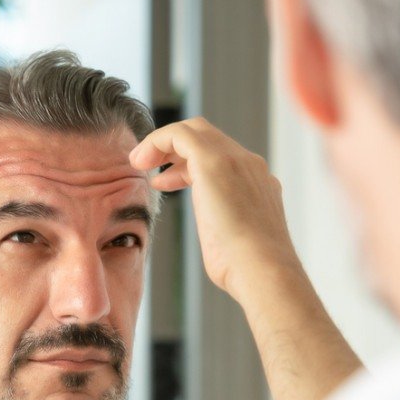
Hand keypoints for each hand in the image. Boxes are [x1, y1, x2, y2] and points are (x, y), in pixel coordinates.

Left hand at [129, 116, 301, 300]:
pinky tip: (139, 161)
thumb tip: (220, 240)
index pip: (221, 157)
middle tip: (149, 166)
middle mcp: (250, 166)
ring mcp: (235, 159)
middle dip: (175, 148)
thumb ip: (226, 229)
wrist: (262, 269)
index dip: (188, 166)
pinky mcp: (214, 160)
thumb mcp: (236, 243)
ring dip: (162, 143)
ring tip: (138, 162)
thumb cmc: (245, 269)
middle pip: (208, 137)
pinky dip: (156, 141)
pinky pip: (179, 134)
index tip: (165, 182)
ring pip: (195, 129)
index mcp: (258, 184)